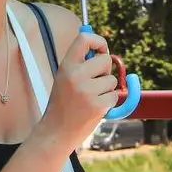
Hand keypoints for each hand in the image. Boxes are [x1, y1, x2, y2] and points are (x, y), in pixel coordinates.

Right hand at [36, 28, 120, 149]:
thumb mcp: (64, 78)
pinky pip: (115, 96)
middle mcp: (76, 76)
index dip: (98, 41)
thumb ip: (81, 62)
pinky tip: (94, 108)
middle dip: (104, 71)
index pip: (84, 39)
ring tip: (90, 99)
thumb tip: (100, 46)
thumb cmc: (63, 103)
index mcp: (66, 66)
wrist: (56, 132)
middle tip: (93, 83)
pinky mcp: (98, 106)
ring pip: (112, 80)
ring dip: (106, 89)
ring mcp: (88, 91)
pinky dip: (108, 102)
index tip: (101, 50)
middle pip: (105, 60)